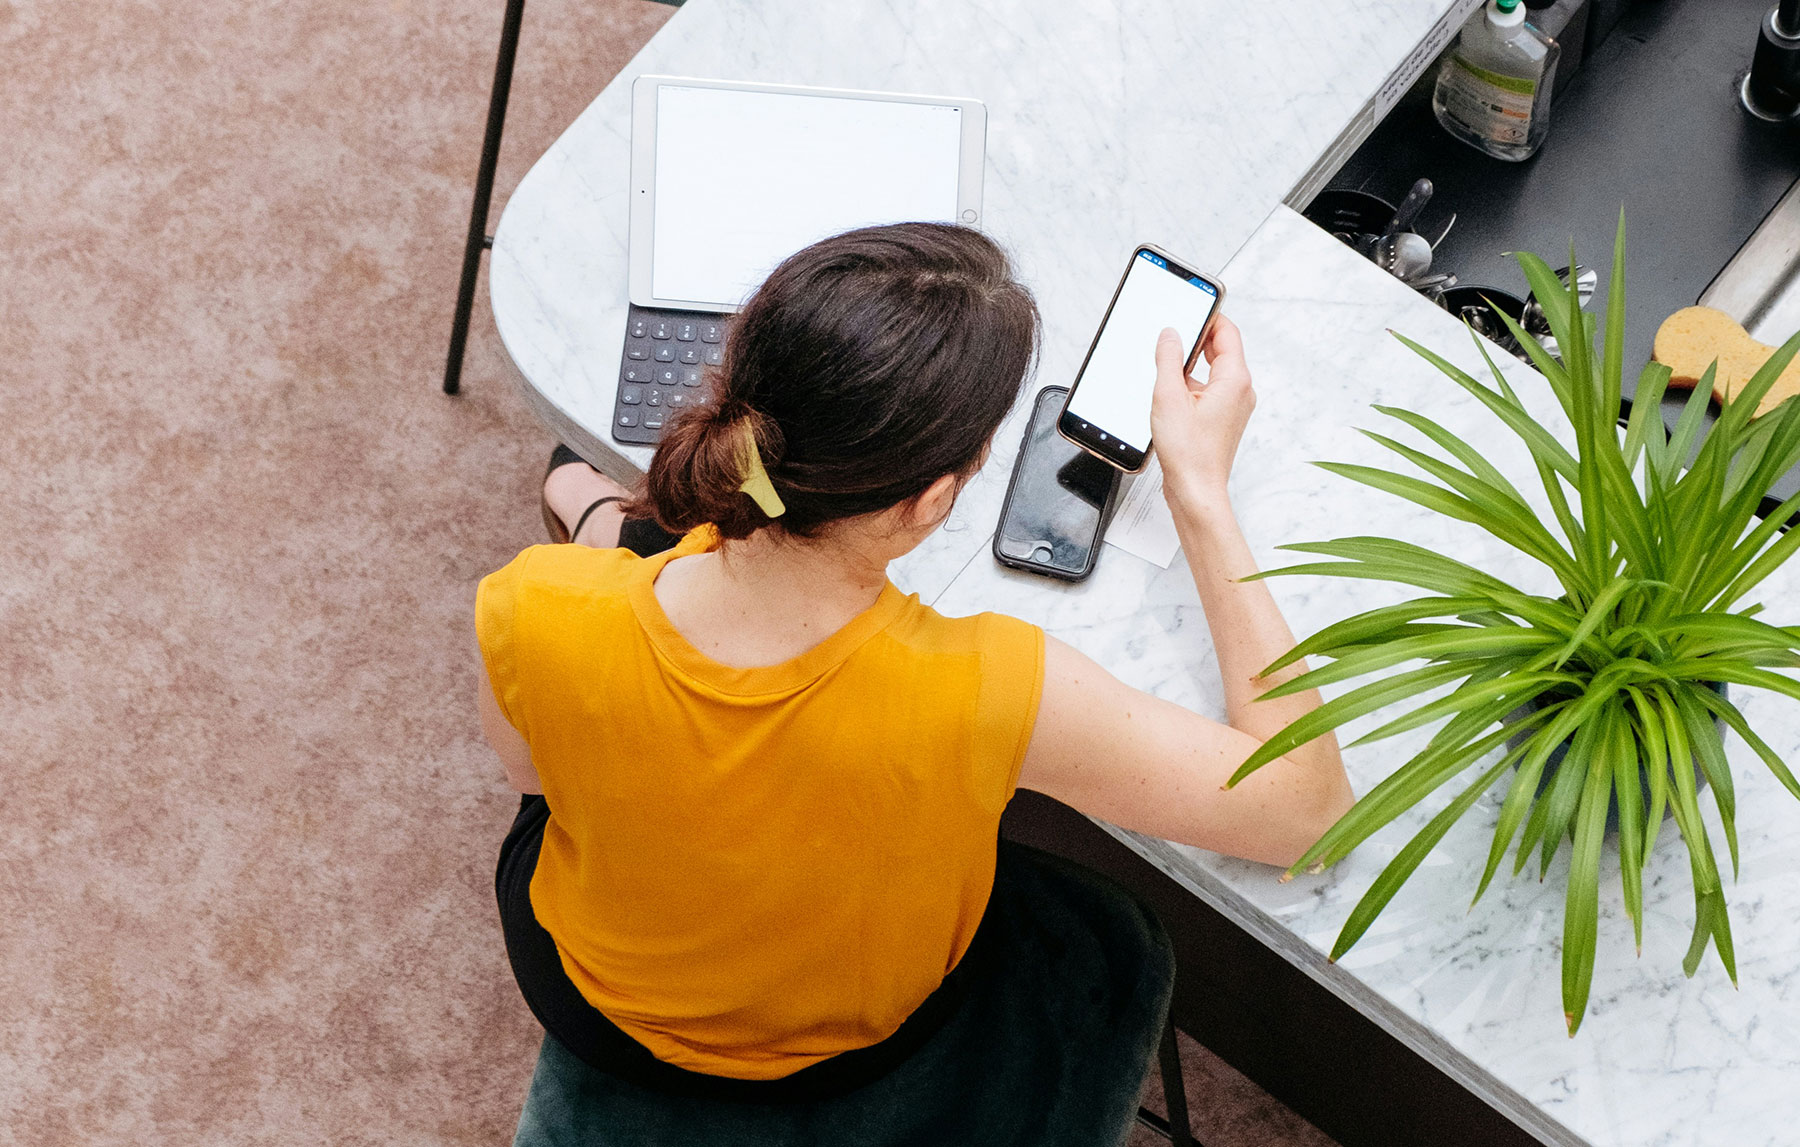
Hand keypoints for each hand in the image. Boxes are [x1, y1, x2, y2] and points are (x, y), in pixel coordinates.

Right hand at [1150, 313, 1254, 511]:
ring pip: (1214, 370)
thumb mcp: (1168, 396)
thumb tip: (1170, 335)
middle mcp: (1240, 390)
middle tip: (1172, 334)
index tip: (1190, 306)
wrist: (1196, 490)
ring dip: (1191, 365)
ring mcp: (1234, 406)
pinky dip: (1192, 385)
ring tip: (1166, 369)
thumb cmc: (1188, 453)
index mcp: (1235, 379)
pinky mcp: (1223, 419)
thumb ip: (1169, 359)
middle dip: (1197, 339)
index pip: (1226, 332)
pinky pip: (1210, 389)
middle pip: (1222, 349)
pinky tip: (1170, 394)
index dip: (1208, 315)